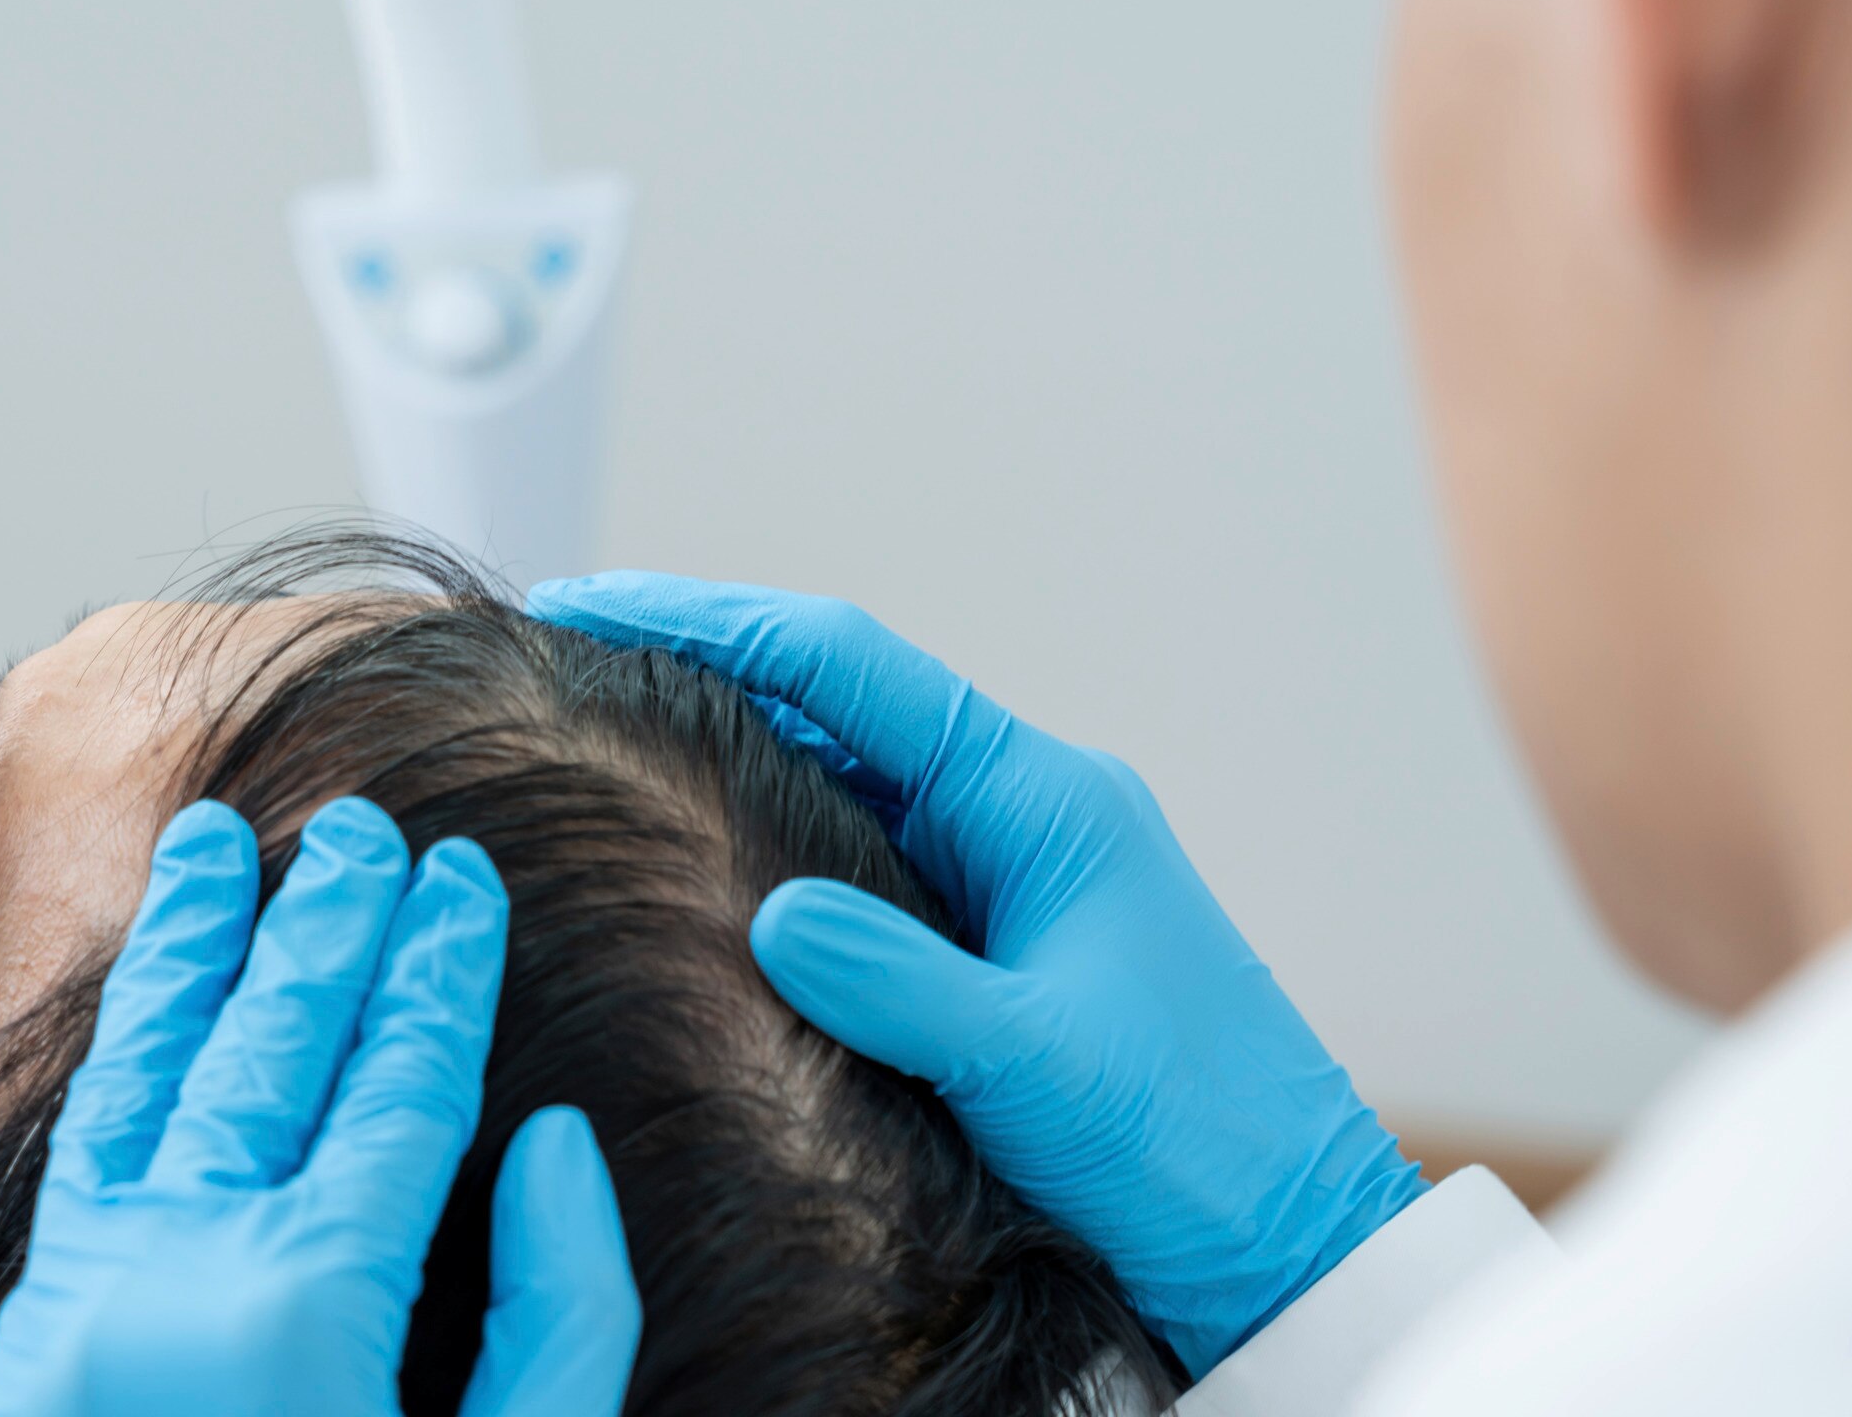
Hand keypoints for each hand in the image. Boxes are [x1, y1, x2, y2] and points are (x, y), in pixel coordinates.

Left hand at [0, 797, 641, 1416]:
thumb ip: (558, 1320)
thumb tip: (549, 1145)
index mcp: (313, 1303)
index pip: (395, 1083)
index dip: (439, 971)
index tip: (463, 879)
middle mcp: (184, 1269)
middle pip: (272, 1045)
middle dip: (327, 926)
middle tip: (370, 829)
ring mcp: (90, 1293)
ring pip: (146, 1068)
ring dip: (192, 947)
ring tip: (220, 842)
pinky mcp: (34, 1331)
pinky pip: (82, 1144)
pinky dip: (119, 1048)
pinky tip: (144, 1000)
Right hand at [528, 573, 1422, 1379]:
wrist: (1290, 1243)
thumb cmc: (1195, 1145)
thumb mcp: (1036, 1066)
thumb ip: (899, 982)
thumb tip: (768, 910)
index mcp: (1040, 798)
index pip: (847, 665)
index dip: (709, 622)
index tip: (586, 608)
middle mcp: (1021, 813)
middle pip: (833, 706)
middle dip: (699, 675)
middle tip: (561, 671)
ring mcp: (1007, 876)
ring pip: (842, 785)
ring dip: (732, 761)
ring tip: (601, 751)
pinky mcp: (993, 945)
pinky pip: (863, 865)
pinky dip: (778, 846)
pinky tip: (703, 868)